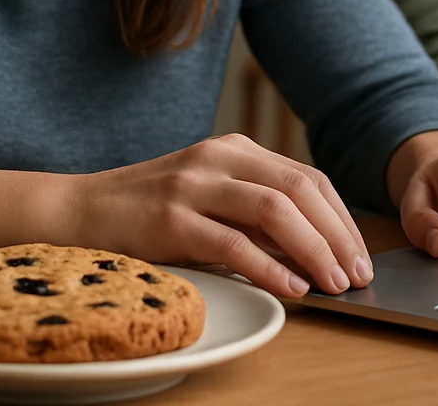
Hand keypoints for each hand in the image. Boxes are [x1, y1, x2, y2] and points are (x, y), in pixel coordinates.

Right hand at [71, 133, 370, 298]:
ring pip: (274, 210)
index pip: (308, 178)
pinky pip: (232, 243)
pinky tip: (291, 288)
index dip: (341, 218)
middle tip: (356, 274)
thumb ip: (256, 215)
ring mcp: (193, 185)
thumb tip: (317, 251)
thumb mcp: (210, 199)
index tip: (360, 255)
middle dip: (337, 235)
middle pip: (300, 190)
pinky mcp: (169, 218)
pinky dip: (269, 268)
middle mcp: (218, 158)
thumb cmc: (148, 212)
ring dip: (313, 249)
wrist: (77, 212)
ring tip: (333, 283)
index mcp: (234, 149)